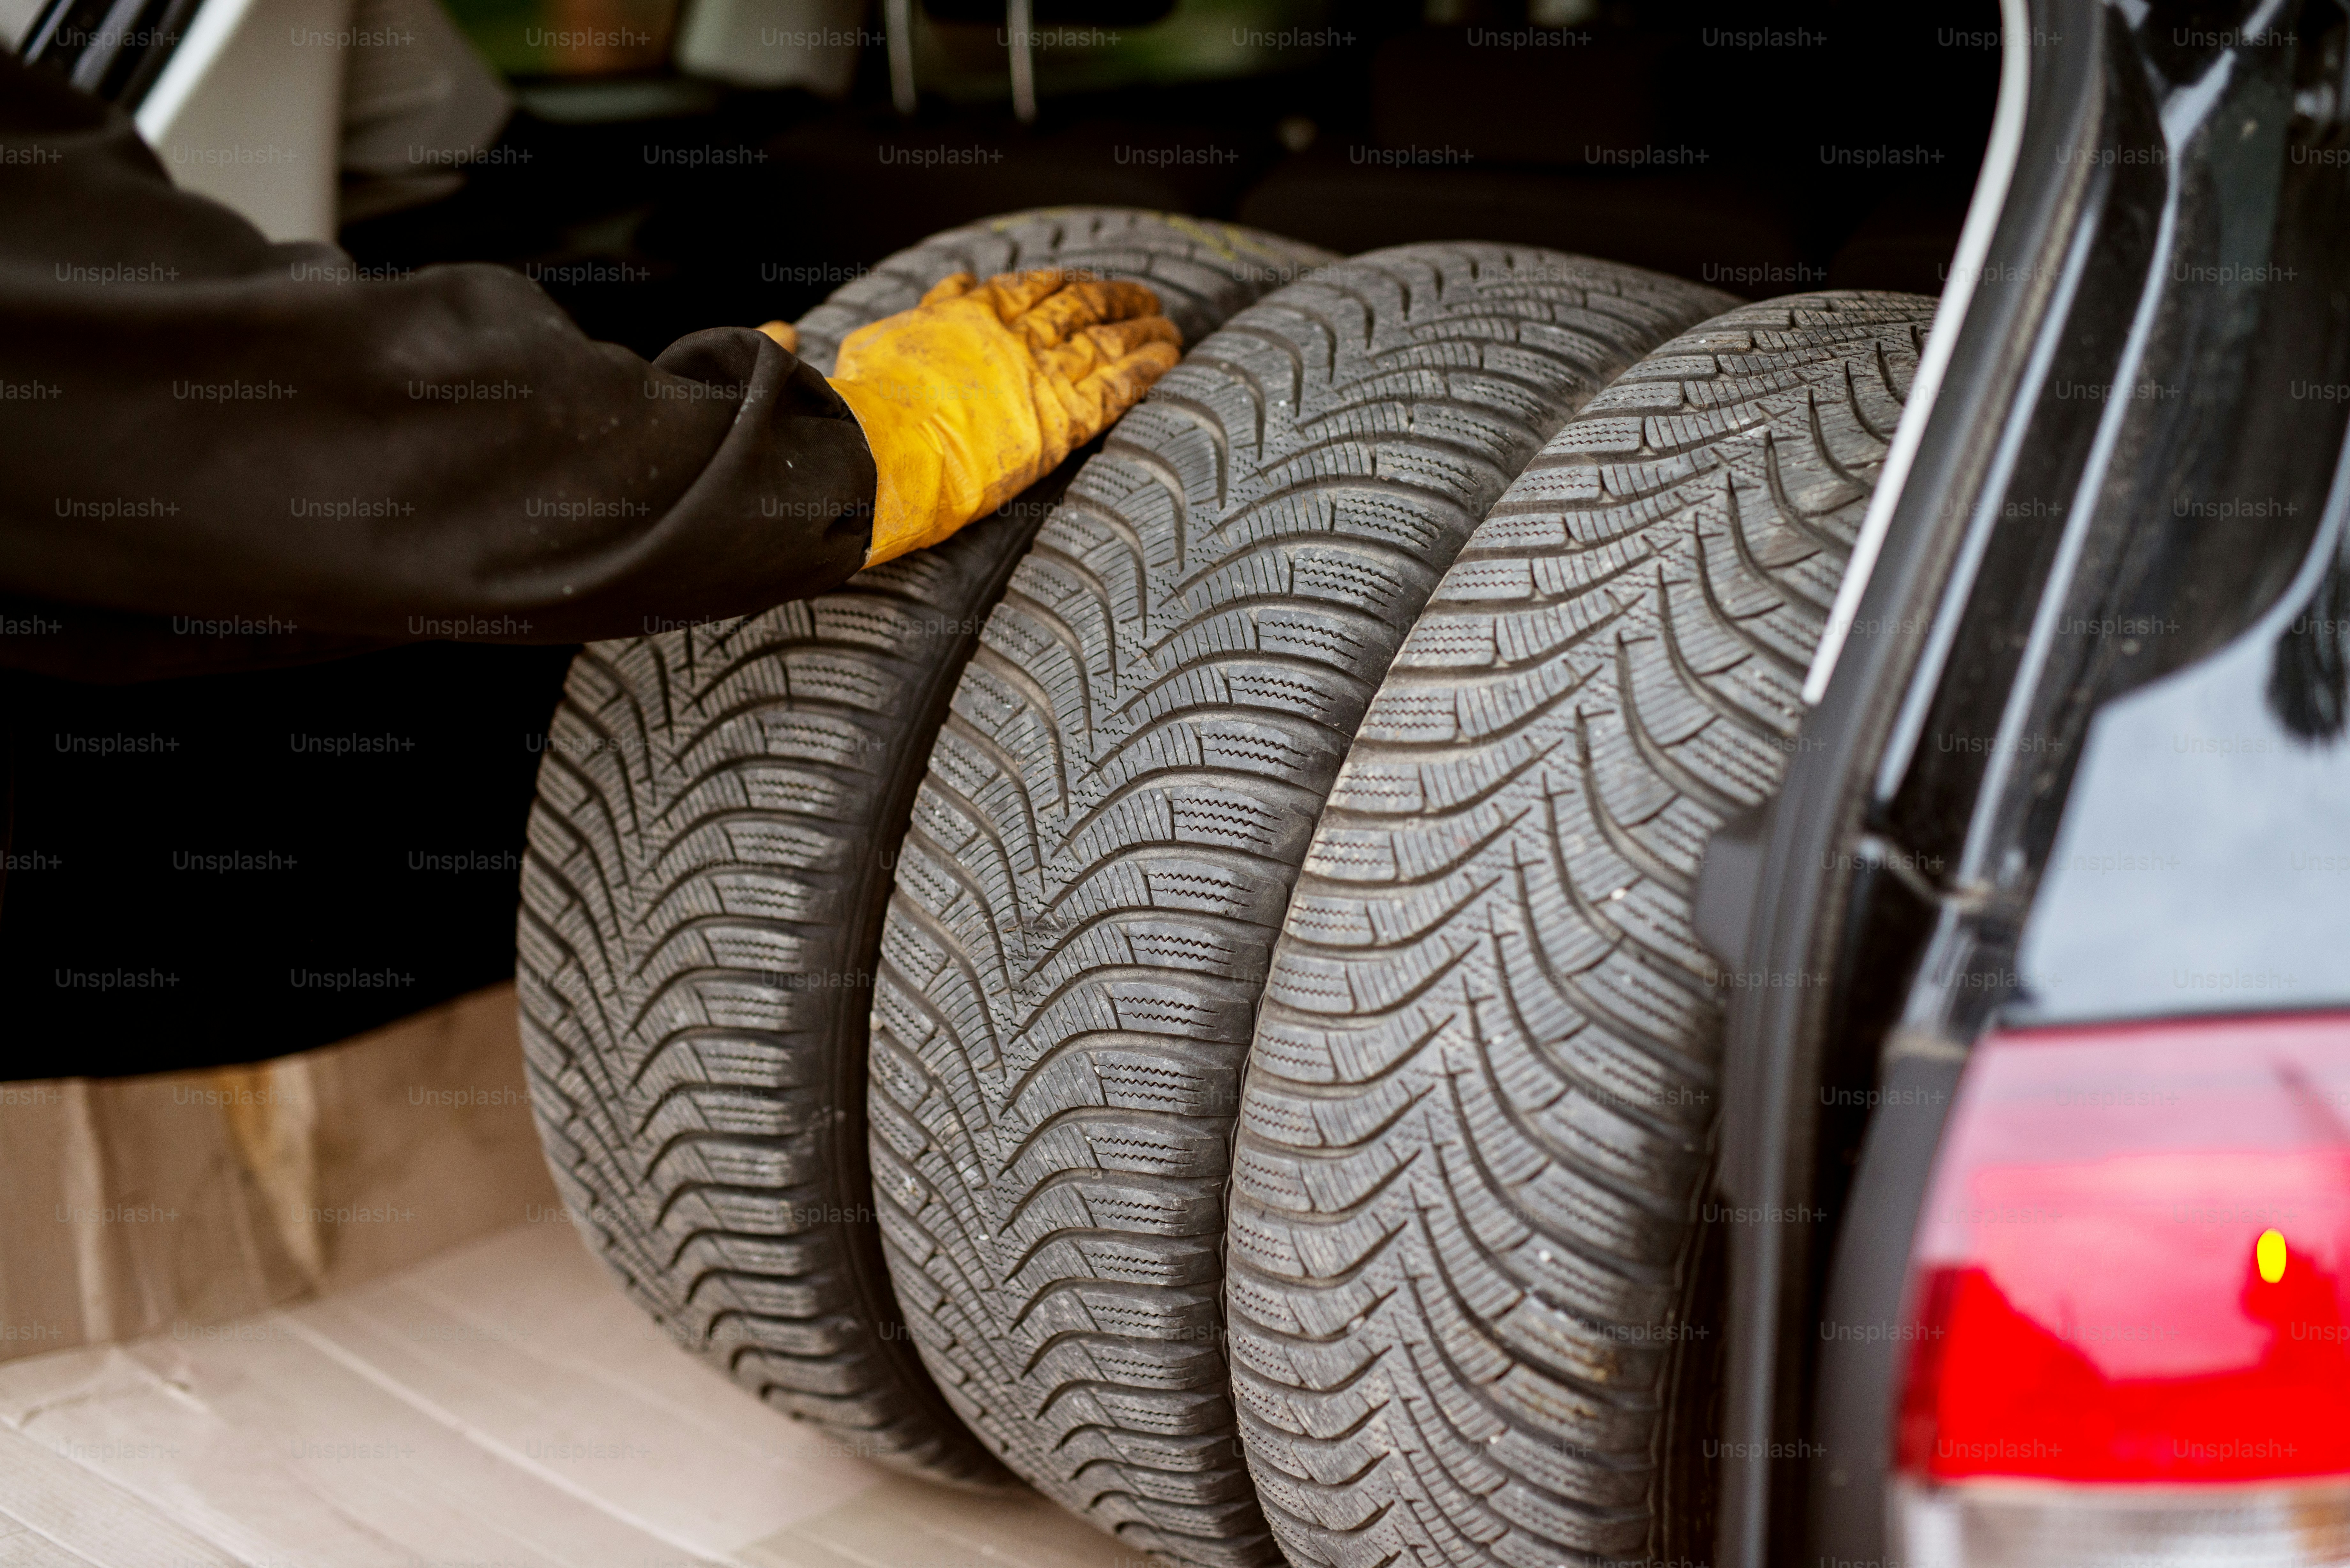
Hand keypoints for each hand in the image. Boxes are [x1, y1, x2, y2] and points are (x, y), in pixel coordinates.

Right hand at [825, 268, 1180, 566]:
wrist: (880, 449)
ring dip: (1142, 331)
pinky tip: (1169, 359)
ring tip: (1168, 328)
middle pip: (1082, 307)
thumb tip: (959, 280)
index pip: (1035, 286)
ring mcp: (1041, 376)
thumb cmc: (870, 401)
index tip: (1088, 283)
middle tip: (1144, 299)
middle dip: (1117, 300)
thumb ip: (932, 307)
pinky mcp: (1060, 422)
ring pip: (1107, 341)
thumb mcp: (888, 336)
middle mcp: (1015, 337)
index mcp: (973, 314)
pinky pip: (1117, 387)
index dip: (1069, 282)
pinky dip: (1147, 369)